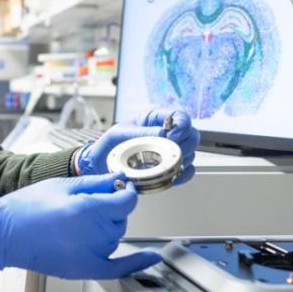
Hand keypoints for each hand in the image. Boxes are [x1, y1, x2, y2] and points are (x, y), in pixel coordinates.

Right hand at [0, 173, 160, 279]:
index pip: (127, 200)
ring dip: (109, 226)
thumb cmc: (28, 207)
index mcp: (88, 208)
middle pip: (121, 218)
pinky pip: (119, 267)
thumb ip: (97, 183)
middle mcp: (93, 233)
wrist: (7, 234)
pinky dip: (138, 262)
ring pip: (116, 236)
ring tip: (82, 220)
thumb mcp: (64, 184)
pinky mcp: (85, 268)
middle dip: (112, 208)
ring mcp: (91, 253)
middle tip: (90, 202)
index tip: (123, 188)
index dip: (127, 191)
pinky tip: (152, 257)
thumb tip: (120, 179)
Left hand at [76, 108, 198, 184]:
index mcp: (155, 120)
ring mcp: (169, 152)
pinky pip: (186, 171)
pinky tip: (172, 175)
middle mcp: (166, 134)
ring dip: (182, 159)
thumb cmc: (109, 145)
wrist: (100, 166)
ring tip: (165, 164)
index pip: (180, 116)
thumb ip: (142, 132)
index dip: (182, 125)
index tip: (172, 136)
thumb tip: (163, 134)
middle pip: (191, 135)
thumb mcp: (121, 133)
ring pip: (191, 153)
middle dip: (184, 144)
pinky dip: (183, 174)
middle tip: (169, 152)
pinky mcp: (168, 169)